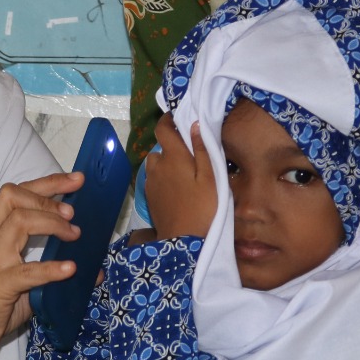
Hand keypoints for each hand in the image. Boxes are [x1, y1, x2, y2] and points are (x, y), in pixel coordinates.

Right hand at [0, 171, 82, 359]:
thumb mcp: (22, 281)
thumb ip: (50, 272)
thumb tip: (91, 271)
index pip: (16, 194)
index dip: (47, 183)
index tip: (75, 180)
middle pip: (13, 197)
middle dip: (47, 195)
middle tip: (73, 210)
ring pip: (18, 222)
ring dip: (51, 223)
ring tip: (74, 234)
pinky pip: (26, 272)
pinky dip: (50, 268)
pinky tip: (70, 269)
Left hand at [145, 114, 216, 240]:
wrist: (184, 241)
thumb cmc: (203, 207)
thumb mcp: (210, 178)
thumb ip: (202, 150)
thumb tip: (194, 125)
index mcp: (173, 157)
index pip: (162, 130)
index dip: (167, 120)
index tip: (177, 119)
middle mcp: (157, 166)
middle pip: (160, 149)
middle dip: (172, 148)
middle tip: (190, 157)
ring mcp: (151, 182)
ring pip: (156, 165)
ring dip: (166, 164)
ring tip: (184, 174)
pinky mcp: (149, 196)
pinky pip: (154, 179)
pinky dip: (162, 178)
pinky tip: (177, 189)